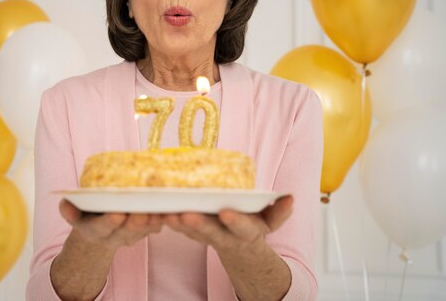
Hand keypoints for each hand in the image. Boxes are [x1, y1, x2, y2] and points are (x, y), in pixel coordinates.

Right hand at [59, 199, 162, 250]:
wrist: (101, 232)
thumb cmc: (88, 215)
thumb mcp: (75, 215)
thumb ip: (70, 211)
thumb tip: (64, 202)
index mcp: (96, 231)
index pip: (102, 228)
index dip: (110, 222)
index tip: (117, 214)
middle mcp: (115, 236)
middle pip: (127, 231)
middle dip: (135, 222)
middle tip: (143, 212)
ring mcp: (132, 235)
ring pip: (144, 230)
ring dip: (153, 221)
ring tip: (160, 210)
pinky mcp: (146, 230)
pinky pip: (156, 226)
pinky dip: (163, 219)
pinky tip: (171, 208)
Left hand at [163, 195, 292, 253]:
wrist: (238, 247)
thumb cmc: (253, 225)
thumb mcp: (271, 222)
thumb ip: (279, 211)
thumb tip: (290, 198)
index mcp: (245, 231)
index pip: (241, 227)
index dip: (235, 221)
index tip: (226, 213)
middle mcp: (224, 235)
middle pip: (210, 231)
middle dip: (199, 224)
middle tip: (186, 214)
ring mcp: (206, 235)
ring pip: (189, 231)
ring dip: (177, 223)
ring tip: (165, 213)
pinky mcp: (191, 232)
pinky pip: (177, 226)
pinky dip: (167, 219)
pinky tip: (155, 209)